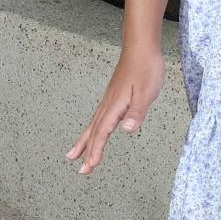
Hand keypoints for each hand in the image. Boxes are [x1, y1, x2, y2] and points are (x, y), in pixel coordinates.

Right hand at [67, 50, 165, 175]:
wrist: (141, 48)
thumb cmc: (146, 68)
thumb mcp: (146, 92)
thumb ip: (137, 112)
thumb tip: (127, 130)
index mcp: (115, 106)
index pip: (103, 133)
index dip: (96, 151)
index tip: (89, 166)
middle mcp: (108, 104)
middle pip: (94, 132)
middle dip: (87, 152)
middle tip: (81, 171)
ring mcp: (109, 100)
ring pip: (93, 125)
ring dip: (85, 142)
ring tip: (73, 155)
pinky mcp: (113, 97)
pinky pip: (99, 118)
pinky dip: (93, 130)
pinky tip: (94, 132)